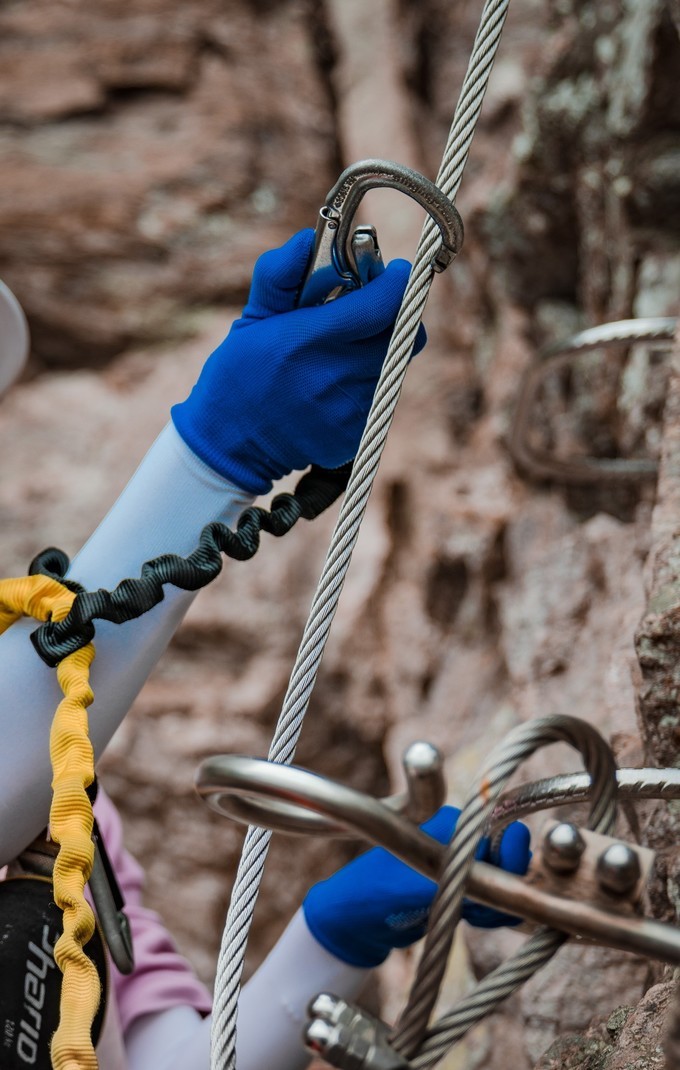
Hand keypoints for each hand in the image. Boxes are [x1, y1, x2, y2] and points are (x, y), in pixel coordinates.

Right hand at [171, 229, 425, 494]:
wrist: (230, 445)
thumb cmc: (239, 374)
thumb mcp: (252, 319)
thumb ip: (281, 276)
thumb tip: (307, 239)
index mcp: (306, 342)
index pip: (385, 305)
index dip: (397, 283)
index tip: (392, 273)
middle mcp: (334, 378)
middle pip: (404, 335)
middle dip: (395, 314)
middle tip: (371, 308)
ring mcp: (349, 411)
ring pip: (394, 365)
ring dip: (380, 349)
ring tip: (343, 350)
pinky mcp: (357, 435)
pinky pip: (381, 396)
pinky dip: (368, 382)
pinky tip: (335, 384)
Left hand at [302, 806, 530, 967]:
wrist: (354, 919)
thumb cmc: (383, 891)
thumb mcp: (428, 879)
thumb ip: (469, 868)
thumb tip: (507, 855)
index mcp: (449, 822)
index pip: (501, 831)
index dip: (510, 857)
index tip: (503, 882)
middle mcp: (455, 835)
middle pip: (505, 857)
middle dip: (504, 883)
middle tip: (481, 906)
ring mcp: (455, 860)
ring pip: (500, 879)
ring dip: (494, 902)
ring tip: (471, 915)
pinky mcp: (454, 883)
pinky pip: (488, 895)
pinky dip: (487, 910)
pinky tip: (470, 919)